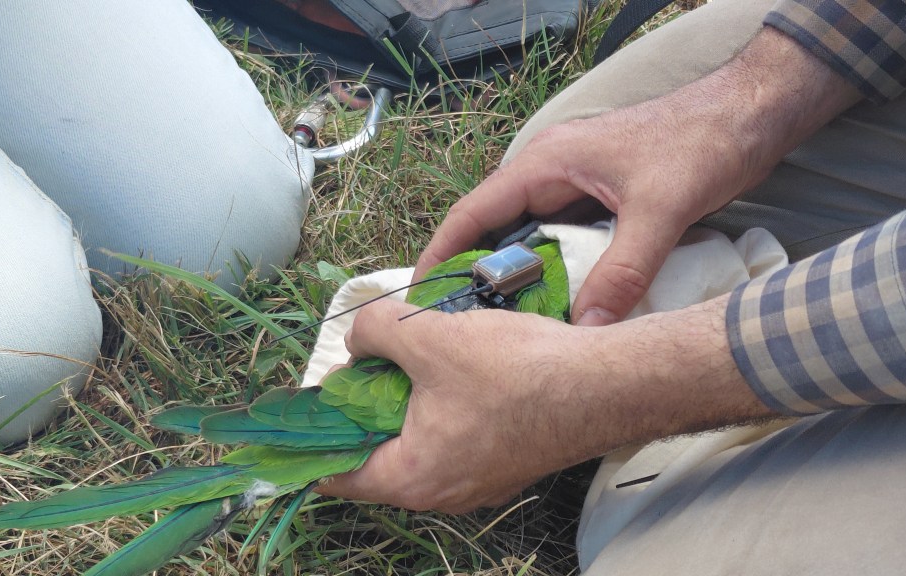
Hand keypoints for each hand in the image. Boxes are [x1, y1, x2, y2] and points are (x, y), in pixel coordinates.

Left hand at [316, 296, 772, 512]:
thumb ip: (373, 333)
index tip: (298, 406)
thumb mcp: (428, 337)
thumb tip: (360, 341)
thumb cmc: (517, 371)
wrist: (607, 382)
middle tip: (363, 360)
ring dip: (406, 398)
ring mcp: (477, 478)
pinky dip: (440, 401)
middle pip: (376, 452)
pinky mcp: (505, 458)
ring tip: (409, 351)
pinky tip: (453, 360)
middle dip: (363, 405)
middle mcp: (442, 491)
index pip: (334, 473)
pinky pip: (453, 433)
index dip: (310, 437)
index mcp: (412, 477)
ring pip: (417, 439)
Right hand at [414, 28, 860, 325]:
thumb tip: (589, 331)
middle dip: (474, 274)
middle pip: (494, 229)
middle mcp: (551, 172)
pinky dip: (552, 271)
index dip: (441, 252)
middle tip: (462, 328)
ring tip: (501, 327)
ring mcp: (575, 185)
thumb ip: (625, 270)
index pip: (474, 211)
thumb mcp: (662, 210)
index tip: (418, 295)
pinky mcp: (600, 198)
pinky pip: (561, 239)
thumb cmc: (704, 141)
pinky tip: (557, 306)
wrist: (751, 112)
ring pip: (528, 237)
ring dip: (516, 276)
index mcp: (547, 163)